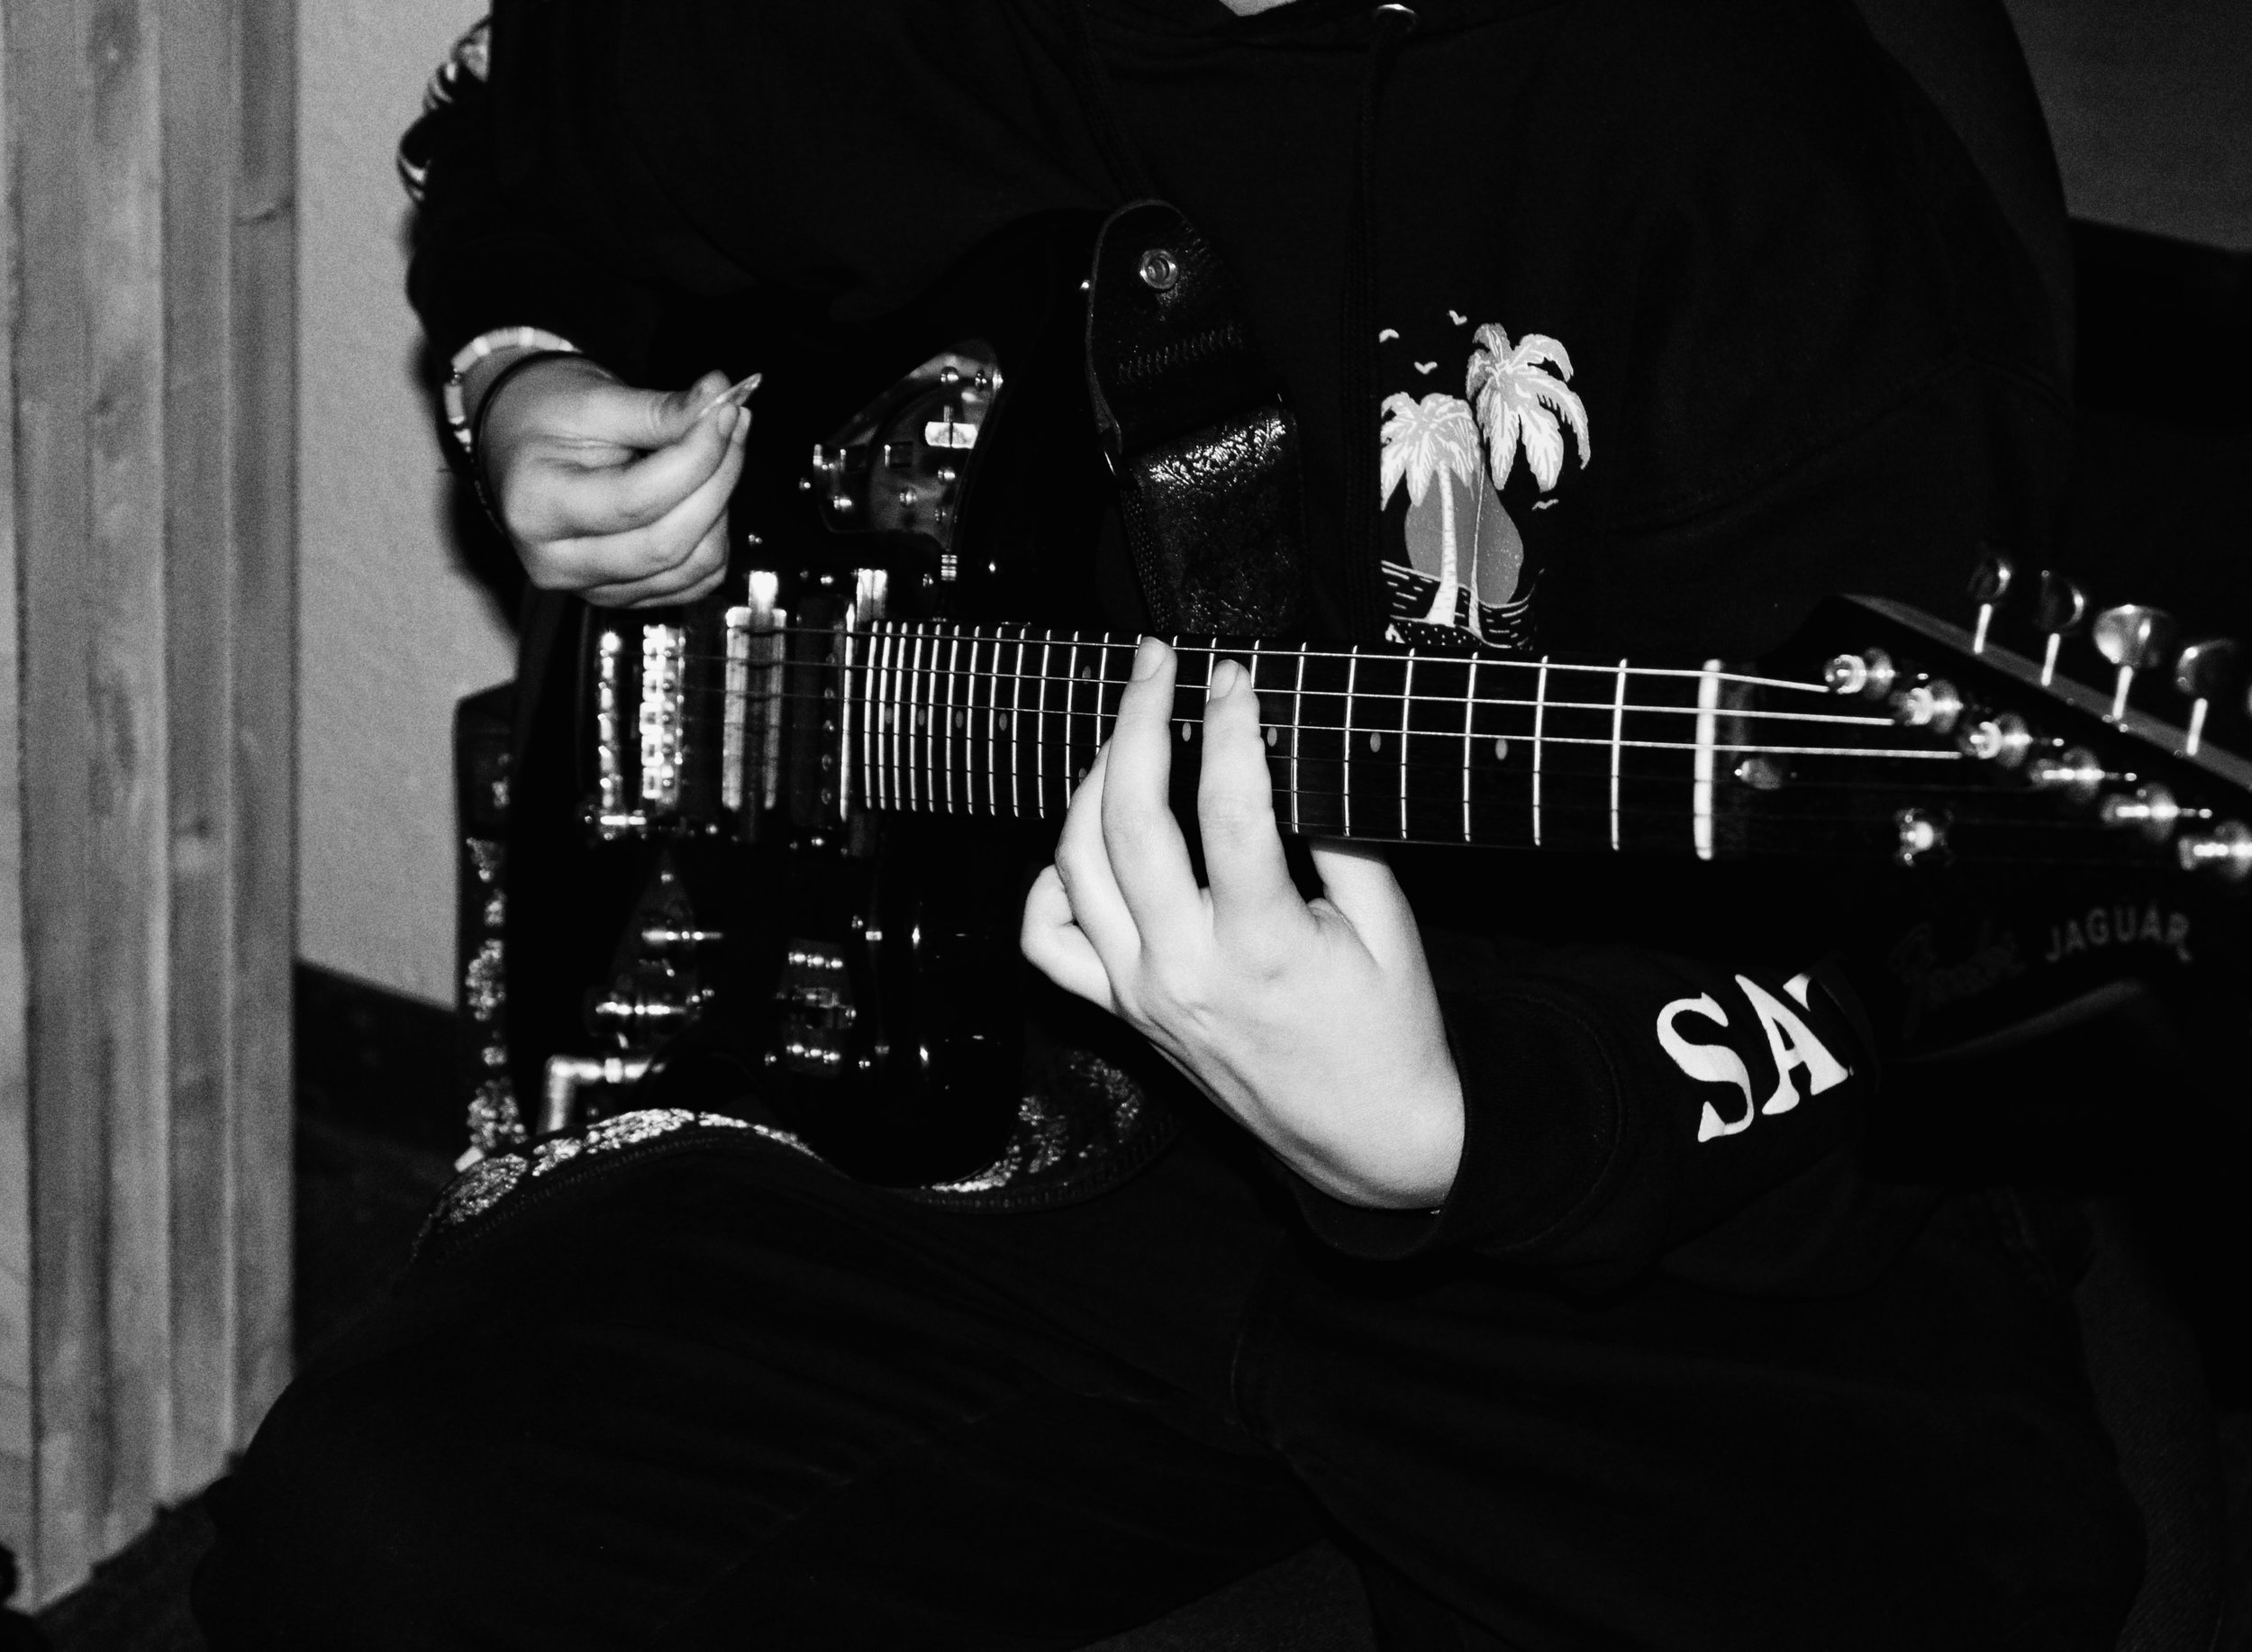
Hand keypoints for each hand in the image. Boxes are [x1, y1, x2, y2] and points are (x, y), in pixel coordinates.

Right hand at [468, 352, 749, 607]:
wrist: (520, 444)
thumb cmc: (546, 417)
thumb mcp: (595, 400)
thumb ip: (659, 410)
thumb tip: (718, 404)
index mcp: (537, 508)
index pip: (636, 500)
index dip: (695, 457)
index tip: (724, 412)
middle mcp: (558, 563)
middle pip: (668, 543)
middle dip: (718, 480)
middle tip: (735, 424)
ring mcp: (592, 589)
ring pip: (693, 567)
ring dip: (723, 507)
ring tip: (723, 451)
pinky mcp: (625, 596)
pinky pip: (696, 580)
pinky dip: (716, 536)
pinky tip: (706, 492)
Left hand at [1021, 637, 1463, 1208]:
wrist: (1367, 1143)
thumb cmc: (1387, 1035)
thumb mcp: (1388, 929)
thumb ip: (1338, 839)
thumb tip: (1291, 753)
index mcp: (1263, 947)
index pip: (1229, 809)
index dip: (1230, 726)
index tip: (1232, 673)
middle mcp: (1184, 970)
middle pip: (1126, 823)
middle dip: (1137, 723)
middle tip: (1156, 664)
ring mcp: (1140, 993)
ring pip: (1072, 867)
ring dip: (1093, 784)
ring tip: (1129, 732)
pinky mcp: (1122, 1012)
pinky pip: (1048, 942)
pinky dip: (1051, 882)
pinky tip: (1087, 845)